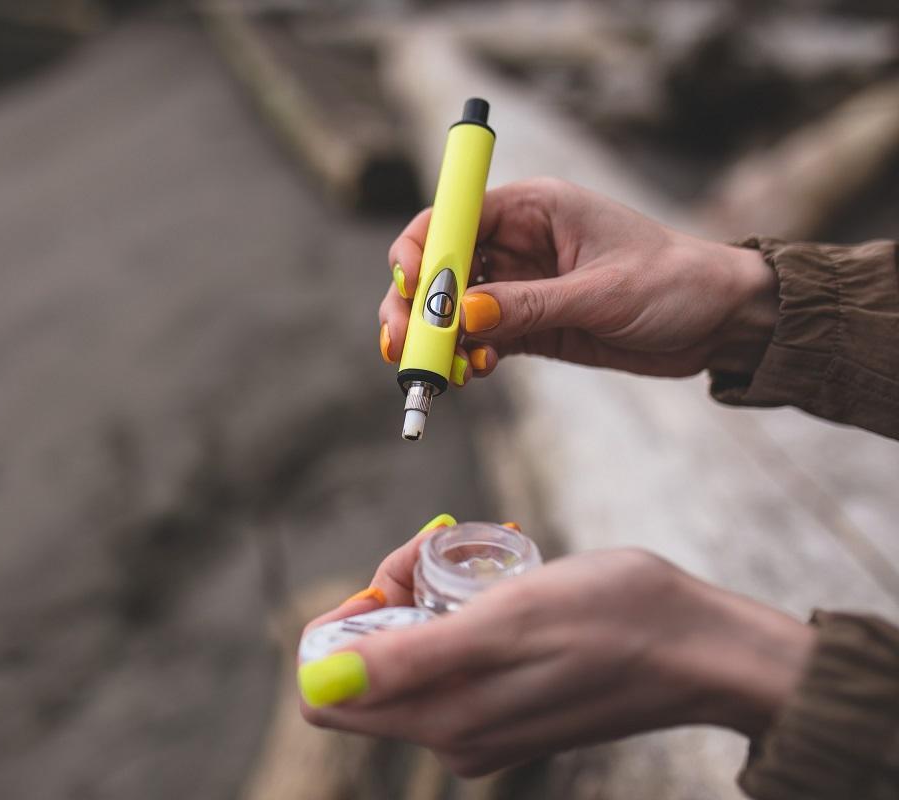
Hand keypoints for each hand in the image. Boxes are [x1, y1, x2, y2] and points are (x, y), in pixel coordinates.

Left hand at [300, 539, 813, 777]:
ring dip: (424, 596)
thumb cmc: (613, 622)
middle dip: (389, 598)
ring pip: (410, 652)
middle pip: (368, 665)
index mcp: (441, 721)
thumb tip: (321, 683)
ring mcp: (480, 721)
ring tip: (475, 555)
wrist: (702, 648)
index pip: (327, 693)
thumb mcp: (504, 623)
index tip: (387, 585)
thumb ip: (410, 661)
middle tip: (439, 551)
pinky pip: (450, 656)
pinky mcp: (507, 704)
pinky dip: (457, 610)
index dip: (338, 631)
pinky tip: (497, 581)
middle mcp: (452, 733)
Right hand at [379, 178, 778, 382]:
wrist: (722, 321)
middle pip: (440, 266)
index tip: (408, 287)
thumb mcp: (603, 292)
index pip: (453, 216)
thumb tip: (464, 317)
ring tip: (437, 372)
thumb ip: (530, 305)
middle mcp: (518, 242)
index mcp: (534, 208)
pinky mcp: (529, 325)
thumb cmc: (676, 283)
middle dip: (415, 305)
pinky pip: (479, 340)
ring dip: (436, 340)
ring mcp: (521, 285)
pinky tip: (473, 375)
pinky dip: (466, 358)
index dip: (421, 249)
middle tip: (400, 346)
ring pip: (454, 309)